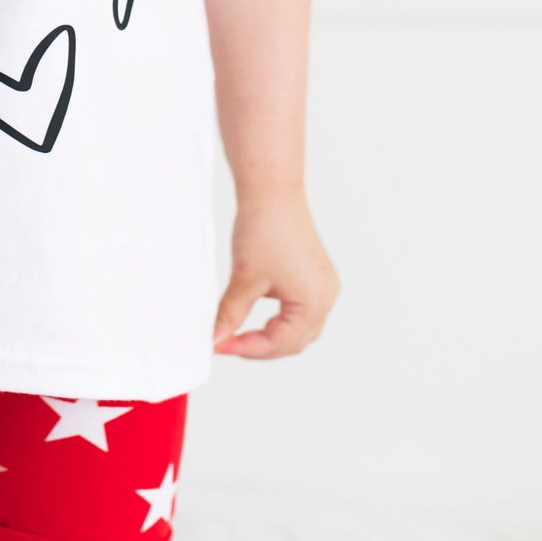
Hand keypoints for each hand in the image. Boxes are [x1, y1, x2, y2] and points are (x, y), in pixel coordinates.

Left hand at [212, 189, 339, 358]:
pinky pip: (300, 310)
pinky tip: (256, 316)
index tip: (219, 346)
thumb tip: (215, 340)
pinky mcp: (315, 275)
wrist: (272, 192)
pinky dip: (279, 320)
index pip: (281, 344)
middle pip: (294, 341)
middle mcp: (326, 297)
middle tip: (226, 343)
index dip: (247, 348)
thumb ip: (230, 315)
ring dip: (270, 335)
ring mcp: (323, 286)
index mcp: (315, 302)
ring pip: (298, 328)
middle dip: (260, 346)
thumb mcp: (244, 279)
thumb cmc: (264, 230)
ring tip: (239, 333)